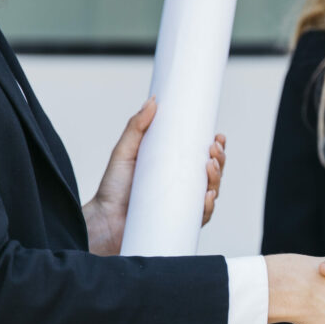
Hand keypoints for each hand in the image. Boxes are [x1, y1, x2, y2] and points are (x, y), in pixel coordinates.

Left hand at [84, 97, 225, 255]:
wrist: (104, 220)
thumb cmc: (113, 189)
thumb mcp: (125, 151)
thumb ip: (137, 126)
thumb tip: (153, 101)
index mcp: (173, 169)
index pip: (201, 156)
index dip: (215, 147)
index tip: (217, 136)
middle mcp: (182, 187)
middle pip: (212, 173)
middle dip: (220, 159)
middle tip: (213, 150)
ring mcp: (183, 206)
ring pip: (212, 192)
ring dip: (217, 178)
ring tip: (210, 166)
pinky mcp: (180, 222)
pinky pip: (202, 216)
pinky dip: (208, 206)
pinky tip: (208, 196)